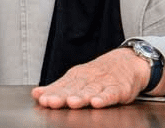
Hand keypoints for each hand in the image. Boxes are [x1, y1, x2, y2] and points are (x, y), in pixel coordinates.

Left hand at [31, 48, 149, 108]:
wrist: (127, 62)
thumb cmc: (99, 74)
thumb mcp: (77, 78)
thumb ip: (58, 88)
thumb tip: (36, 94)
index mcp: (77, 76)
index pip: (62, 85)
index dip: (52, 93)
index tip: (42, 99)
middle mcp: (88, 78)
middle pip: (73, 89)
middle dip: (62, 96)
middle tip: (51, 102)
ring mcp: (103, 83)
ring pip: (90, 91)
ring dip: (81, 96)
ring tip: (72, 102)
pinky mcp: (118, 89)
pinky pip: (110, 94)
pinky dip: (104, 98)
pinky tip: (97, 102)